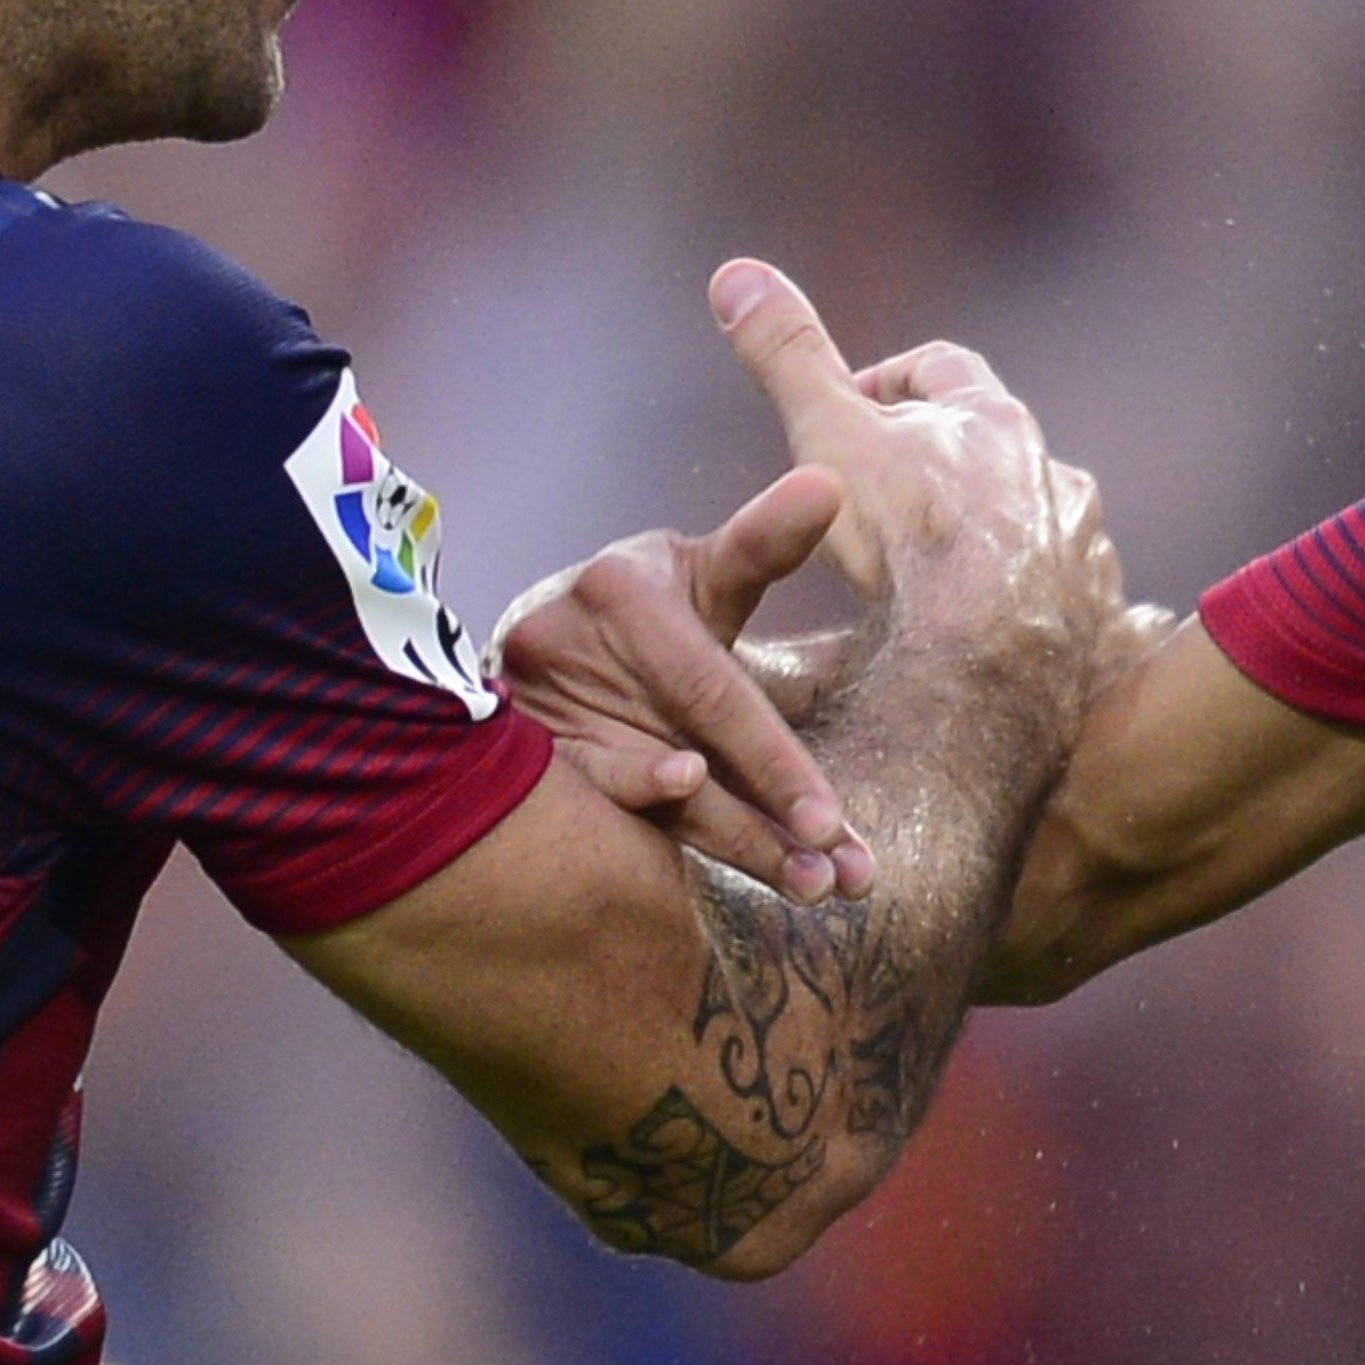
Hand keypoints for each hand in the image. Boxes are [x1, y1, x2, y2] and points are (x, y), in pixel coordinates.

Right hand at [492, 466, 877, 905]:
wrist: (546, 637)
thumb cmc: (650, 605)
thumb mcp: (701, 570)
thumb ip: (763, 543)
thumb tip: (831, 483)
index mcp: (622, 591)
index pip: (712, 692)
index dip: (773, 761)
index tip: (832, 822)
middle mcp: (566, 650)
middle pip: (686, 757)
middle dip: (767, 827)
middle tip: (839, 878)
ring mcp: (538, 714)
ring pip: (650, 800)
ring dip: (735, 849)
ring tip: (805, 882)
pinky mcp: (525, 764)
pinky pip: (597, 814)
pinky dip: (649, 839)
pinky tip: (685, 872)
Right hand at [711, 259, 1120, 707]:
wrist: (987, 667)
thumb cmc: (905, 547)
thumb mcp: (828, 437)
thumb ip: (788, 356)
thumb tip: (736, 271)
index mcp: (993, 421)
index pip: (939, 367)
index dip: (884, 383)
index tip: (845, 414)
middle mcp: (1052, 472)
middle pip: (988, 446)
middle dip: (935, 463)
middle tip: (880, 503)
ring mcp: (1080, 547)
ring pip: (1029, 521)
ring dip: (986, 534)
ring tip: (932, 578)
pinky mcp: (1091, 618)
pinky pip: (1061, 597)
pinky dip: (1023, 603)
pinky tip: (987, 635)